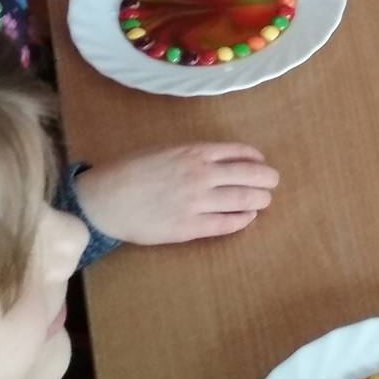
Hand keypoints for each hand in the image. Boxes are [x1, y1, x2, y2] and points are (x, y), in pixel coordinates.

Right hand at [73, 143, 278, 243]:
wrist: (106, 200)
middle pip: (249, 176)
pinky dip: (242, 220)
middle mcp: (201, 175)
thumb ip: (192, 153)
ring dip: (259, 200)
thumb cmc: (131, 170)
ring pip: (243, 200)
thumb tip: (220, 159)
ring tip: (264, 201)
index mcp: (195, 152)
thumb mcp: (164, 150)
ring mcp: (197, 202)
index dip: (256, 159)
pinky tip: (247, 218)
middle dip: (266, 180)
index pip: (240, 153)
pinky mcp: (190, 228)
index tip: (262, 163)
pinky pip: (226, 224)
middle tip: (272, 183)